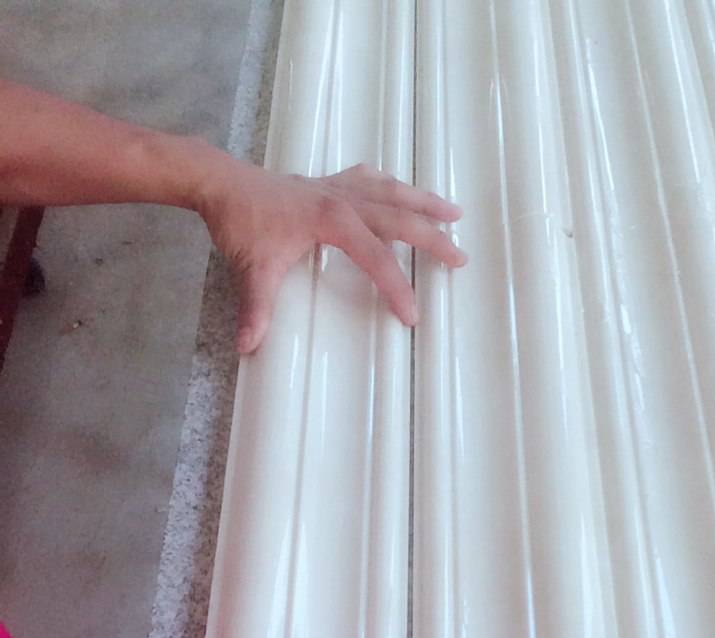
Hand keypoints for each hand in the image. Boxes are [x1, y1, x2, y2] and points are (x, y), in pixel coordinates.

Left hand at [196, 160, 465, 353]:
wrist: (221, 182)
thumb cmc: (241, 222)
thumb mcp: (251, 268)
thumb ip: (256, 308)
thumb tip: (248, 345)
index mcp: (333, 219)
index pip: (376, 256)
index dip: (396, 287)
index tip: (412, 314)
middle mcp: (343, 198)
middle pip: (400, 218)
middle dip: (433, 238)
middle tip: (459, 258)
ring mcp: (338, 187)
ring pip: (393, 192)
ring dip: (424, 203)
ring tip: (454, 213)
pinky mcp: (328, 182)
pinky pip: (370, 181)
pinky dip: (390, 186)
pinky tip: (400, 190)